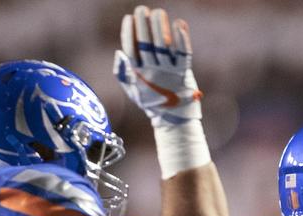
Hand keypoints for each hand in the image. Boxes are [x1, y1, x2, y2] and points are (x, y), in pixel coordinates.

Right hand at [114, 5, 201, 127]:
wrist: (173, 118)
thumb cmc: (151, 101)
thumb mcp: (131, 90)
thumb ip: (122, 73)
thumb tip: (119, 53)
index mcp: (138, 74)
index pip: (131, 49)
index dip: (129, 32)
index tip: (128, 18)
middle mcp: (152, 71)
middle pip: (146, 44)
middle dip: (143, 24)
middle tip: (142, 9)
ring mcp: (169, 71)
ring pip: (163, 45)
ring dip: (160, 26)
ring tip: (158, 12)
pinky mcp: (183, 71)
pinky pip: (183, 52)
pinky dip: (181, 38)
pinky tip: (178, 24)